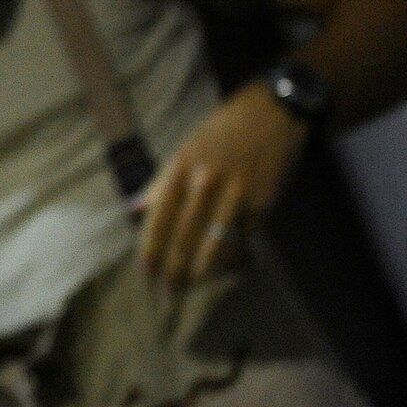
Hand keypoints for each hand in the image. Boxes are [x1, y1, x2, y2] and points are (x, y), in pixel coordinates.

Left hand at [135, 82, 306, 287]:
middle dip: (174, 267)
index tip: (145, 272)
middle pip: (185, 234)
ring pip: (216, 241)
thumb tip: (134, 210)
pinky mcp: (263, 200)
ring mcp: (236, 191)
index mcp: (182, 166)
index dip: (151, 247)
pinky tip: (223, 270)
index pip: (160, 216)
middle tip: (167, 292)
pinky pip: (244, 235)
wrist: (271, 113)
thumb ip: (161, 183)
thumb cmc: (222, 132)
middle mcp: (206, 180)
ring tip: (191, 288)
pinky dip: (232, 255)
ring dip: (202, 269)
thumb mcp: (185, 149)